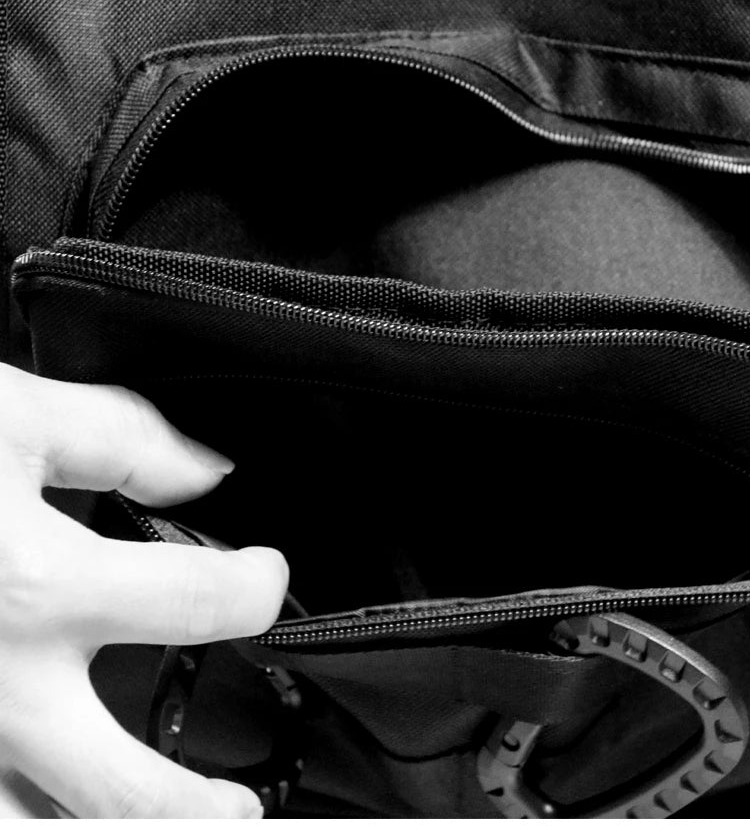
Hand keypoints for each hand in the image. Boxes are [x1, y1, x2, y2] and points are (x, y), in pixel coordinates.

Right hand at [0, 363, 287, 817]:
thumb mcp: (13, 416)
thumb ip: (123, 440)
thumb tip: (205, 472)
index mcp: (39, 591)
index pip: (204, 605)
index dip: (257, 588)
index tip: (263, 578)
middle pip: (123, 791)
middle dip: (197, 808)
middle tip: (242, 808)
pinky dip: (20, 815)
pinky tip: (45, 810)